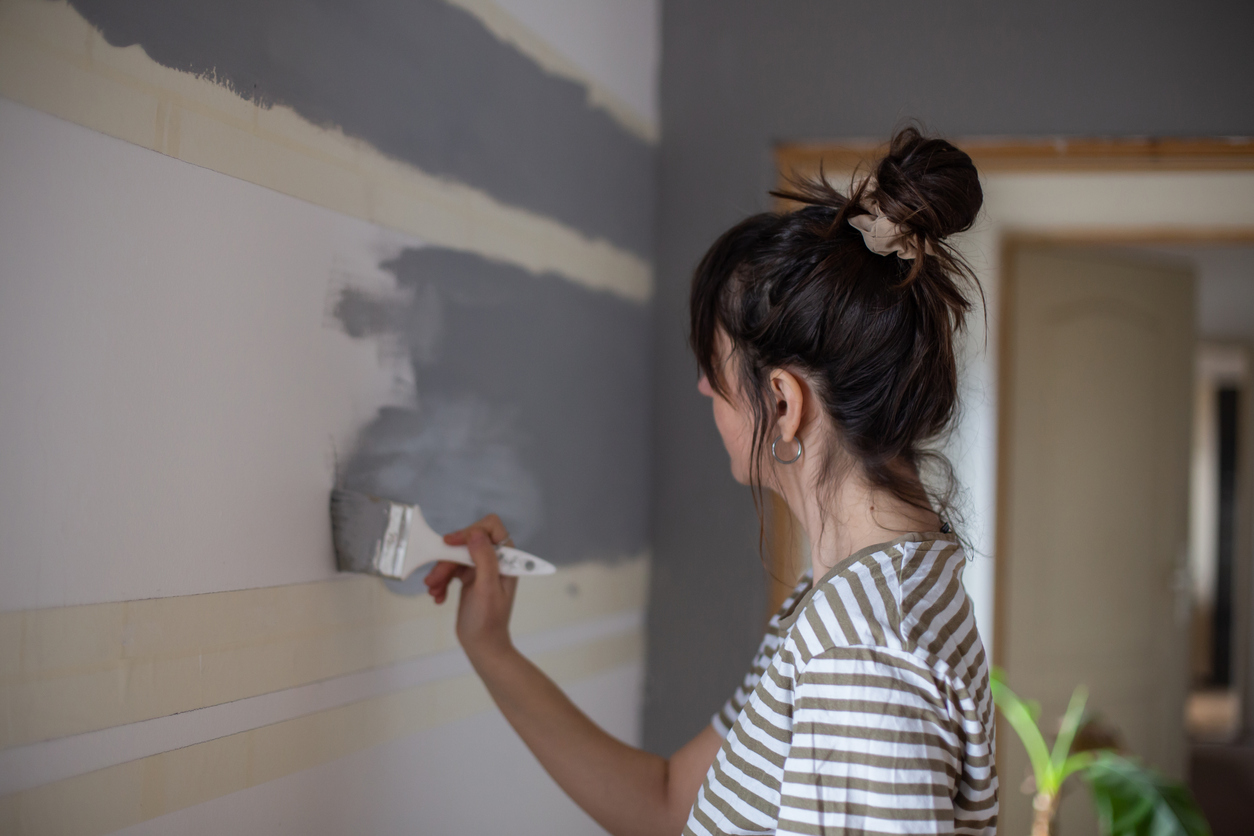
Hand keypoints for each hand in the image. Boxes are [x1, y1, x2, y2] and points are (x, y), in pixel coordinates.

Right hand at [422, 514, 517, 660]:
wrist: (483, 647)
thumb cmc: (489, 622)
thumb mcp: (487, 589)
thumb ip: (485, 559)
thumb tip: (476, 534)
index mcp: (507, 559)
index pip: (491, 528)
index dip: (470, 532)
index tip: (450, 543)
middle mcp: (496, 560)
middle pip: (467, 543)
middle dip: (448, 559)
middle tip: (434, 578)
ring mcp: (482, 569)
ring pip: (456, 557)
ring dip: (441, 572)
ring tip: (433, 590)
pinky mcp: (470, 578)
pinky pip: (452, 570)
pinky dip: (443, 581)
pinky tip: (438, 595)